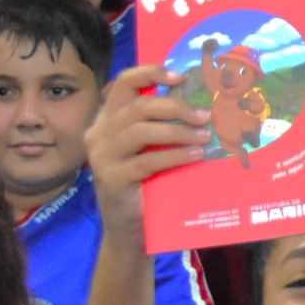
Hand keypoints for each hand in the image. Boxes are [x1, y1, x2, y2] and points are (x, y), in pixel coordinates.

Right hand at [87, 66, 216, 232]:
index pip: (123, 83)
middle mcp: (99, 133)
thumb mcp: (149, 150)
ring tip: (205, 136)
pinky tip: (195, 156)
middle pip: (137, 106)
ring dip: (178, 132)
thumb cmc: (145, 186)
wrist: (129, 232)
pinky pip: (146, 161)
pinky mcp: (111, 180)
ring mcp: (102, 157)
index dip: (150, 72)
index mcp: (107, 120)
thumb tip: (199, 103)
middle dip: (175, 107)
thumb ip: (161, 126)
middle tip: (205, 115)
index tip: (181, 76)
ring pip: (141, 131)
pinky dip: (174, 156)